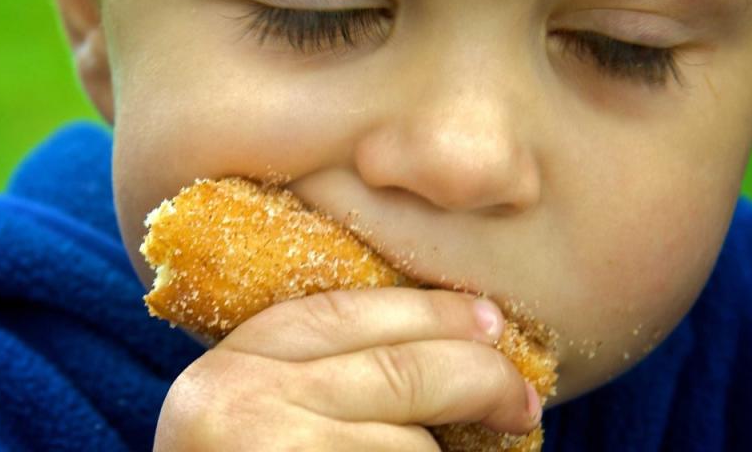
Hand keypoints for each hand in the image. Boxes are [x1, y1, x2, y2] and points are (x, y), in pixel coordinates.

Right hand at [152, 288, 540, 450]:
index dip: (430, 312)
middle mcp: (243, 407)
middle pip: (399, 372)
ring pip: (411, 448)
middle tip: (520, 402)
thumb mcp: (253, 415)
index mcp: (230, 369)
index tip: (490, 323)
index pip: (346, 314)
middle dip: (479, 378)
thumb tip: (450, 343)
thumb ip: (316, 379)